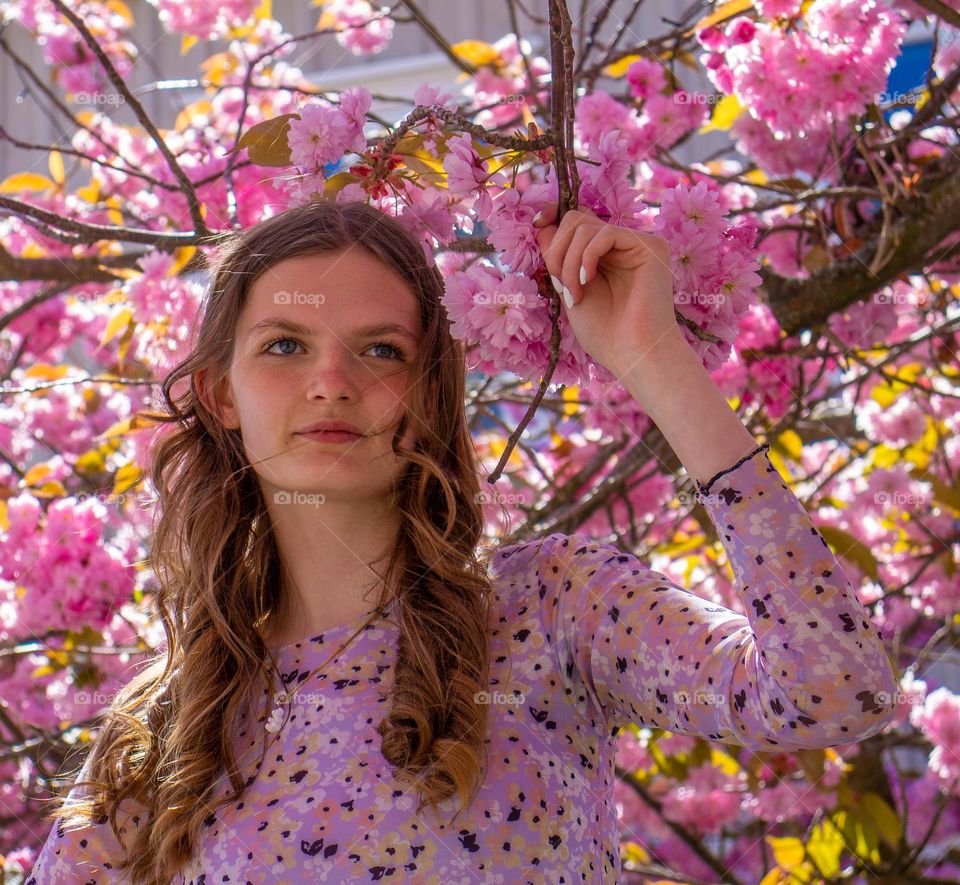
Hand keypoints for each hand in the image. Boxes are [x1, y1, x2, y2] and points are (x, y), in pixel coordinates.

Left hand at [533, 205, 682, 376]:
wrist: (631, 353)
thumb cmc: (602, 332)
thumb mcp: (567, 288)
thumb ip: (557, 256)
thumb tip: (542, 224)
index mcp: (603, 255)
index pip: (575, 221)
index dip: (552, 218)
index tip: (536, 224)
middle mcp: (621, 246)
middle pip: (575, 219)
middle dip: (557, 252)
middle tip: (560, 286)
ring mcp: (637, 244)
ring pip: (585, 226)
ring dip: (569, 262)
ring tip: (574, 294)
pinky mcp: (651, 246)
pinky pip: (605, 233)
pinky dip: (586, 256)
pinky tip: (587, 281)